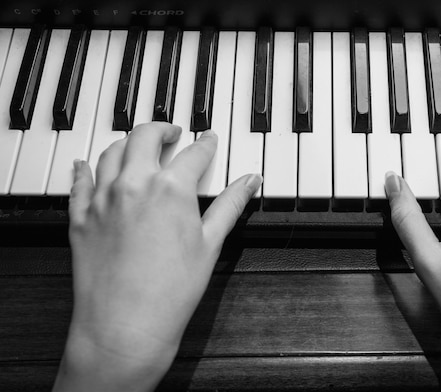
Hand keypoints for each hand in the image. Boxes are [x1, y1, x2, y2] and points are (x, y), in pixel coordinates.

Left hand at [53, 122, 261, 391]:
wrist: (126, 325)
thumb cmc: (171, 291)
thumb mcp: (210, 244)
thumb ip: (230, 205)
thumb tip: (250, 182)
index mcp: (170, 188)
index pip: (194, 153)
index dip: (206, 144)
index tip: (208, 140)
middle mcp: (133, 184)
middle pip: (145, 137)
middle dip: (163, 129)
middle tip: (173, 132)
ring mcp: (102, 198)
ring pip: (111, 151)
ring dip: (128, 142)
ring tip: (138, 145)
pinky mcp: (80, 217)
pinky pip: (79, 182)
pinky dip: (86, 168)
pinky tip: (88, 165)